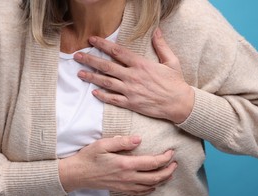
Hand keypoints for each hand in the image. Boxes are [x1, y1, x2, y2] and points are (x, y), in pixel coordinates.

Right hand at [59, 136, 176, 195]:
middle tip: (175, 163)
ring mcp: (125, 185)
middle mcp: (128, 177)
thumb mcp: (103, 144)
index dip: (165, 158)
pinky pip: (140, 192)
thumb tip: (138, 139)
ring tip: (169, 173)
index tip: (171, 152)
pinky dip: (151, 189)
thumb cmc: (88, 157)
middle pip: (156, 177)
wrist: (77, 174)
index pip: (152, 163)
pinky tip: (153, 185)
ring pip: (150, 186)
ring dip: (162, 180)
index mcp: (125, 164)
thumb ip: (122, 141)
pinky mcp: (121, 189)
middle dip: (169, 171)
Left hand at [74, 27, 193, 123]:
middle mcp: (133, 76)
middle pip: (107, 66)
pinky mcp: (131, 103)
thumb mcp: (171, 61)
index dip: (103, 45)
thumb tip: (157, 31)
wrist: (179, 104)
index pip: (118, 52)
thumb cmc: (176, 83)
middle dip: (90, 60)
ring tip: (80, 73)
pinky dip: (103, 96)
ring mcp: (130, 91)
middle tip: (77, 56)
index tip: (92, 40)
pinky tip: (94, 93)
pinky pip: (113, 99)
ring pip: (106, 83)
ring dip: (92, 77)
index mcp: (141, 64)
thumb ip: (161, 46)